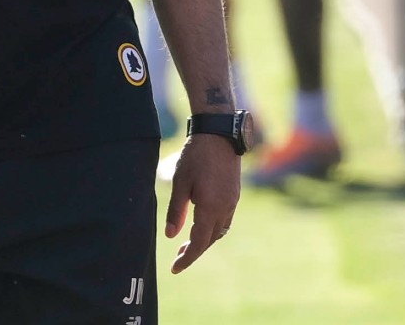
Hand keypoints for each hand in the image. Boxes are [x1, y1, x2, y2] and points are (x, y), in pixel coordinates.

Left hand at [164, 132, 241, 273]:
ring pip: (219, 231)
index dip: (187, 257)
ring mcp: (232, 202)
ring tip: (187, 244)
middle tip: (177, 258)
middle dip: (194, 251)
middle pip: (210, 240)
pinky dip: (213, 228)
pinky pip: (225, 220)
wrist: (218, 135)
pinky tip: (202, 225)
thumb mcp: (180, 183)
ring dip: (205, 240)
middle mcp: (225, 209)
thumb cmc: (195, 157)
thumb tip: (171, 235)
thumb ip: (176, 211)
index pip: (199, 242)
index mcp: (210, 208)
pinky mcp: (234, 195)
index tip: (175, 268)